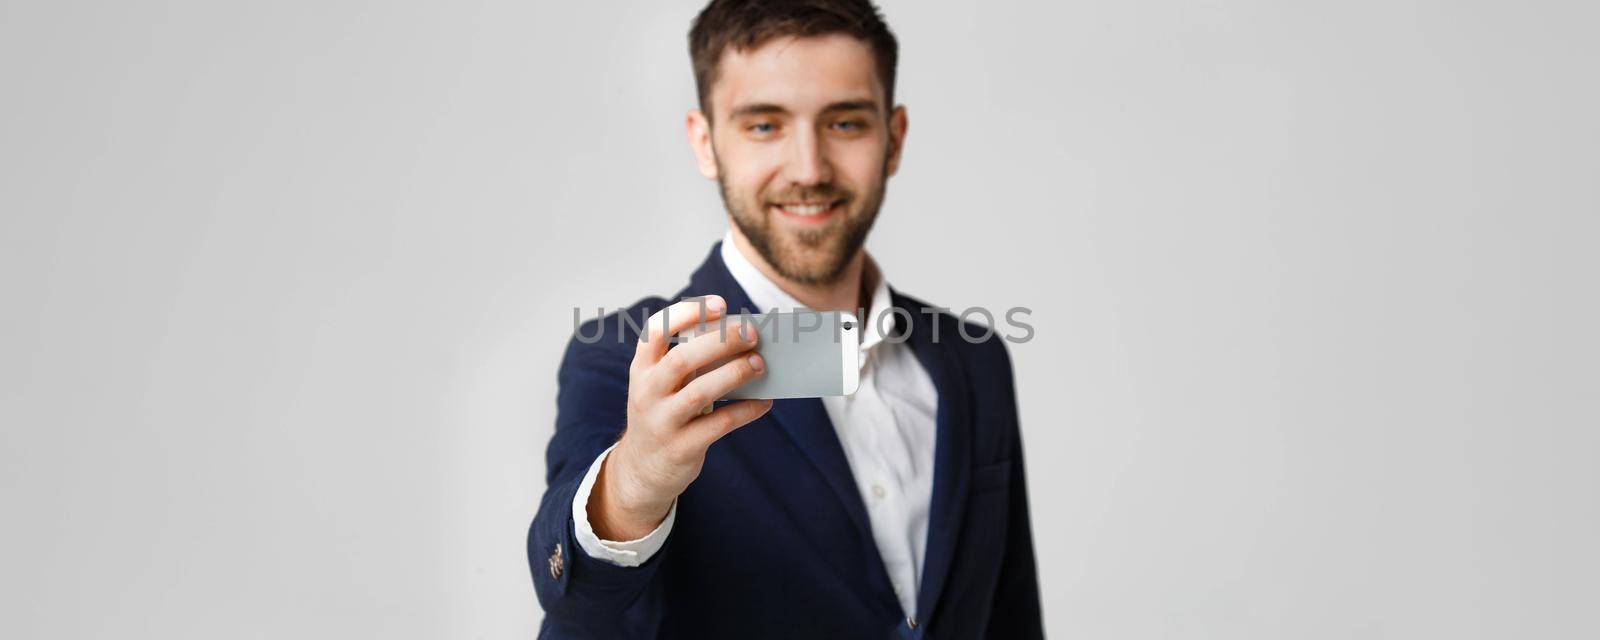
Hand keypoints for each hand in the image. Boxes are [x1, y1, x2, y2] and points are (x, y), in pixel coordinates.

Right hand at [588, 295, 772, 539]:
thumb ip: (691, 362)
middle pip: (682, 359)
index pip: (656, 331)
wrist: (642, 468)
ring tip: (760, 363)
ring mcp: (662, 421)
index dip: (687, 314)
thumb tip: (742, 341)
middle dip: (721, 342)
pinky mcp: (681, 448)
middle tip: (752, 333)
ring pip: (700, 392)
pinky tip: (765, 401)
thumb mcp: (663, 385)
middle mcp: (647, 392)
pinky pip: (719, 425)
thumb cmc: (664, 413)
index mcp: (642, 368)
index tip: (720, 305)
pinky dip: (746, 410)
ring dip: (735, 374)